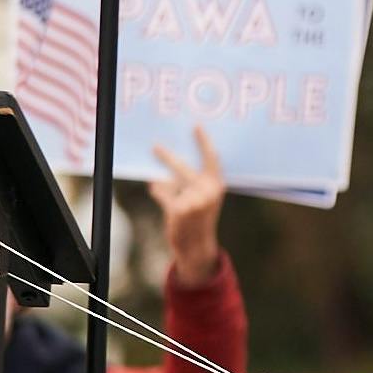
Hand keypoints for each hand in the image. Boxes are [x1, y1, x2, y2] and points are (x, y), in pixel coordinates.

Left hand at [148, 125, 226, 287]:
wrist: (198, 245)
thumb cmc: (200, 218)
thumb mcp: (207, 197)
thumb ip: (198, 181)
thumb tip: (174, 166)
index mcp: (217, 184)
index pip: (212, 158)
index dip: (204, 141)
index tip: (196, 126)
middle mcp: (207, 190)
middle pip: (183, 168)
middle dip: (167, 157)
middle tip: (155, 146)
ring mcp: (193, 200)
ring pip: (170, 183)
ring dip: (161, 182)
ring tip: (156, 180)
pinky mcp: (179, 209)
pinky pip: (163, 194)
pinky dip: (158, 191)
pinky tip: (155, 188)